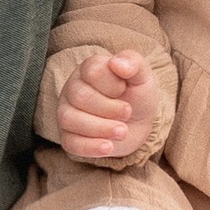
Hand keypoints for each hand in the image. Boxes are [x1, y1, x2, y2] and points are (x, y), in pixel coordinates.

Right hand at [55, 44, 160, 161]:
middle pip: (80, 97)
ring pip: (69, 119)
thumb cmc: (137, 94)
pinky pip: (70, 143)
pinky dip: (90, 147)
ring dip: (100, 128)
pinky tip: (108, 147)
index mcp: (89, 69)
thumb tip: (117, 63)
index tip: (125, 89)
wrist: (139, 122)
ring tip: (123, 132)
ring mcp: (67, 113)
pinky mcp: (69, 137)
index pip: (92, 72)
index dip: (112, 84)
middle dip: (108, 108)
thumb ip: (133, 62)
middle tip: (128, 112)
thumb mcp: (142, 76)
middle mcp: (73, 89)